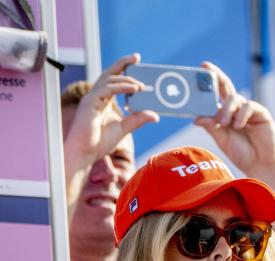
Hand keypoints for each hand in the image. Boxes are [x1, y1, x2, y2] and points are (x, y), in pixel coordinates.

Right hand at [64, 53, 158, 173]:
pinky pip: (107, 89)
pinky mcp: (90, 103)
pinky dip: (121, 87)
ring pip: (109, 80)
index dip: (123, 69)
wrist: (84, 153)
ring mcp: (92, 98)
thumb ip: (138, 120)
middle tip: (137, 58)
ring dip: (127, 80)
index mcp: (103, 100)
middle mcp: (96, 96)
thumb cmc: (99, 142)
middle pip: (109, 74)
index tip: (136, 61)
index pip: (113, 80)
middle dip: (122, 63)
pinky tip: (134, 89)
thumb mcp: (124, 128)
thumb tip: (155, 115)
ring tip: (141, 86)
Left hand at [194, 62, 274, 174]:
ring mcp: (248, 110)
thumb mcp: (222, 139)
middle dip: (216, 76)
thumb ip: (211, 126)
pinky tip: (239, 125)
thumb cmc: (241, 153)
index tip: (198, 70)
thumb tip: (196, 117)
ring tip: (224, 123)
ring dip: (226, 109)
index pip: (214, 94)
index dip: (207, 83)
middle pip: (225, 87)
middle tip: (206, 67)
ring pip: (234, 98)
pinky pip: (248, 106)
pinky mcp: (261, 113)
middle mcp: (236, 109)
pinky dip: (241, 115)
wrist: (260, 165)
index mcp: (225, 113)